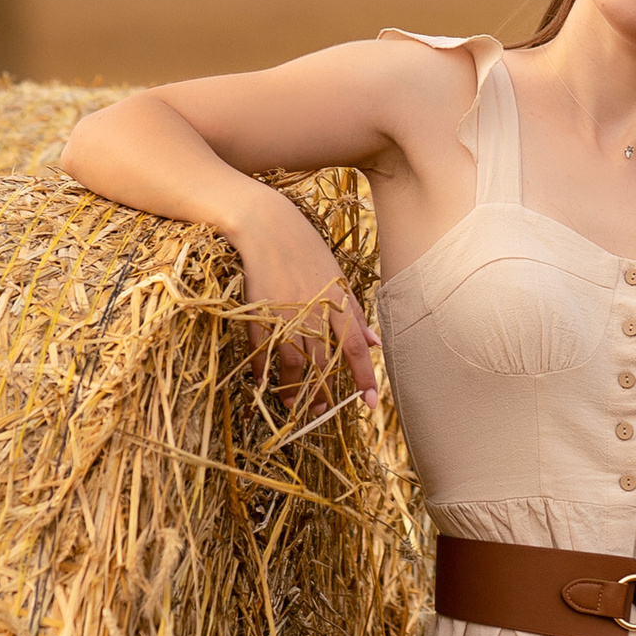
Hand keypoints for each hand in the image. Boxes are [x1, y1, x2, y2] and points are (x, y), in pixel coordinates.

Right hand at [233, 193, 377, 410]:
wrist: (267, 226)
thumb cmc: (307, 249)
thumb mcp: (339, 278)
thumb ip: (356, 314)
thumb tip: (376, 343)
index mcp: (337, 303)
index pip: (355, 348)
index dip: (364, 376)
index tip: (369, 402)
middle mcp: (313, 313)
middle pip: (322, 362)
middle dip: (324, 391)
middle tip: (323, 410)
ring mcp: (284, 314)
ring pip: (292, 362)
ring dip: (293, 387)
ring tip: (293, 404)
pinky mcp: (259, 311)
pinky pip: (261, 348)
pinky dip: (262, 367)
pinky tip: (263, 382)